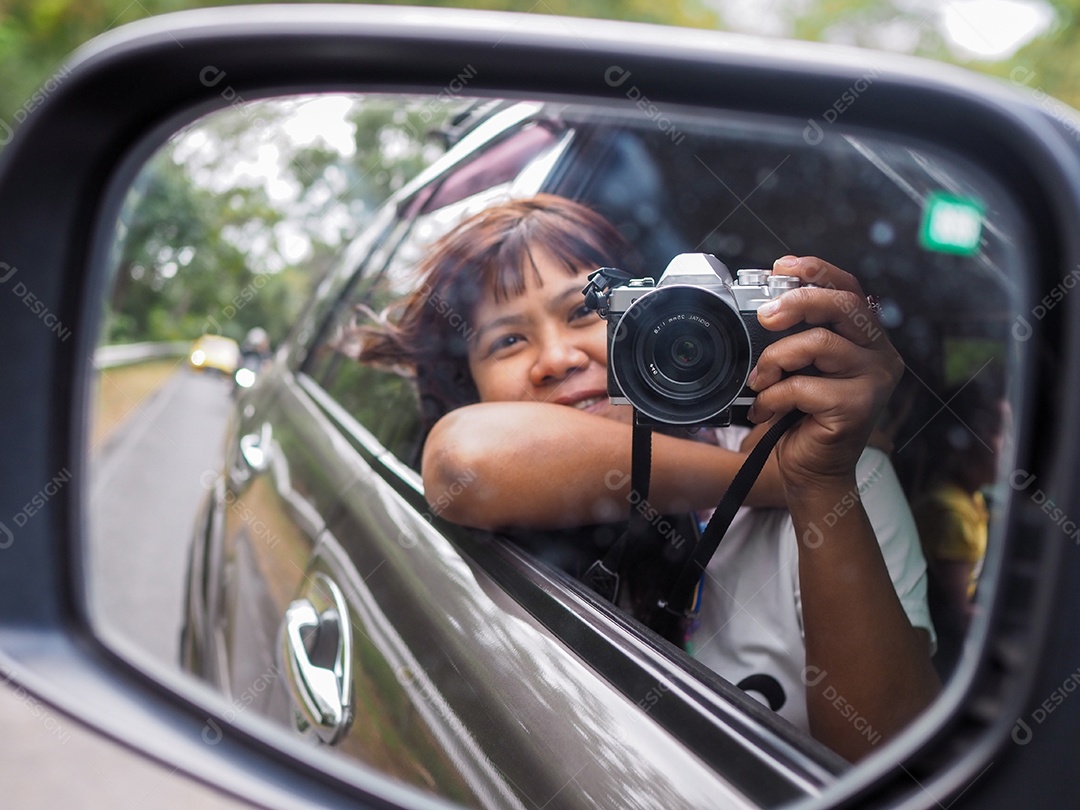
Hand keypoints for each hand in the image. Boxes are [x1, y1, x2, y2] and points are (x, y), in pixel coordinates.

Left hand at [746, 256, 903, 493]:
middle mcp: (880, 355)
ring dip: (776, 358)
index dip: (817, 271)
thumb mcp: (798, 367)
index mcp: (867, 339)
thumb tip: (766, 304)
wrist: (811, 473)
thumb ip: (795, 335)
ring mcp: (874, 380)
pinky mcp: (859, 407)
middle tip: (766, 314)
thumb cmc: (801, 419)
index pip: (849, 289)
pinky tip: (766, 410)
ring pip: (820, 344)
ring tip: (759, 380)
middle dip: (798, 301)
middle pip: (843, 305)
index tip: (780, 266)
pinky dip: (774, 396)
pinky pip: (805, 386)